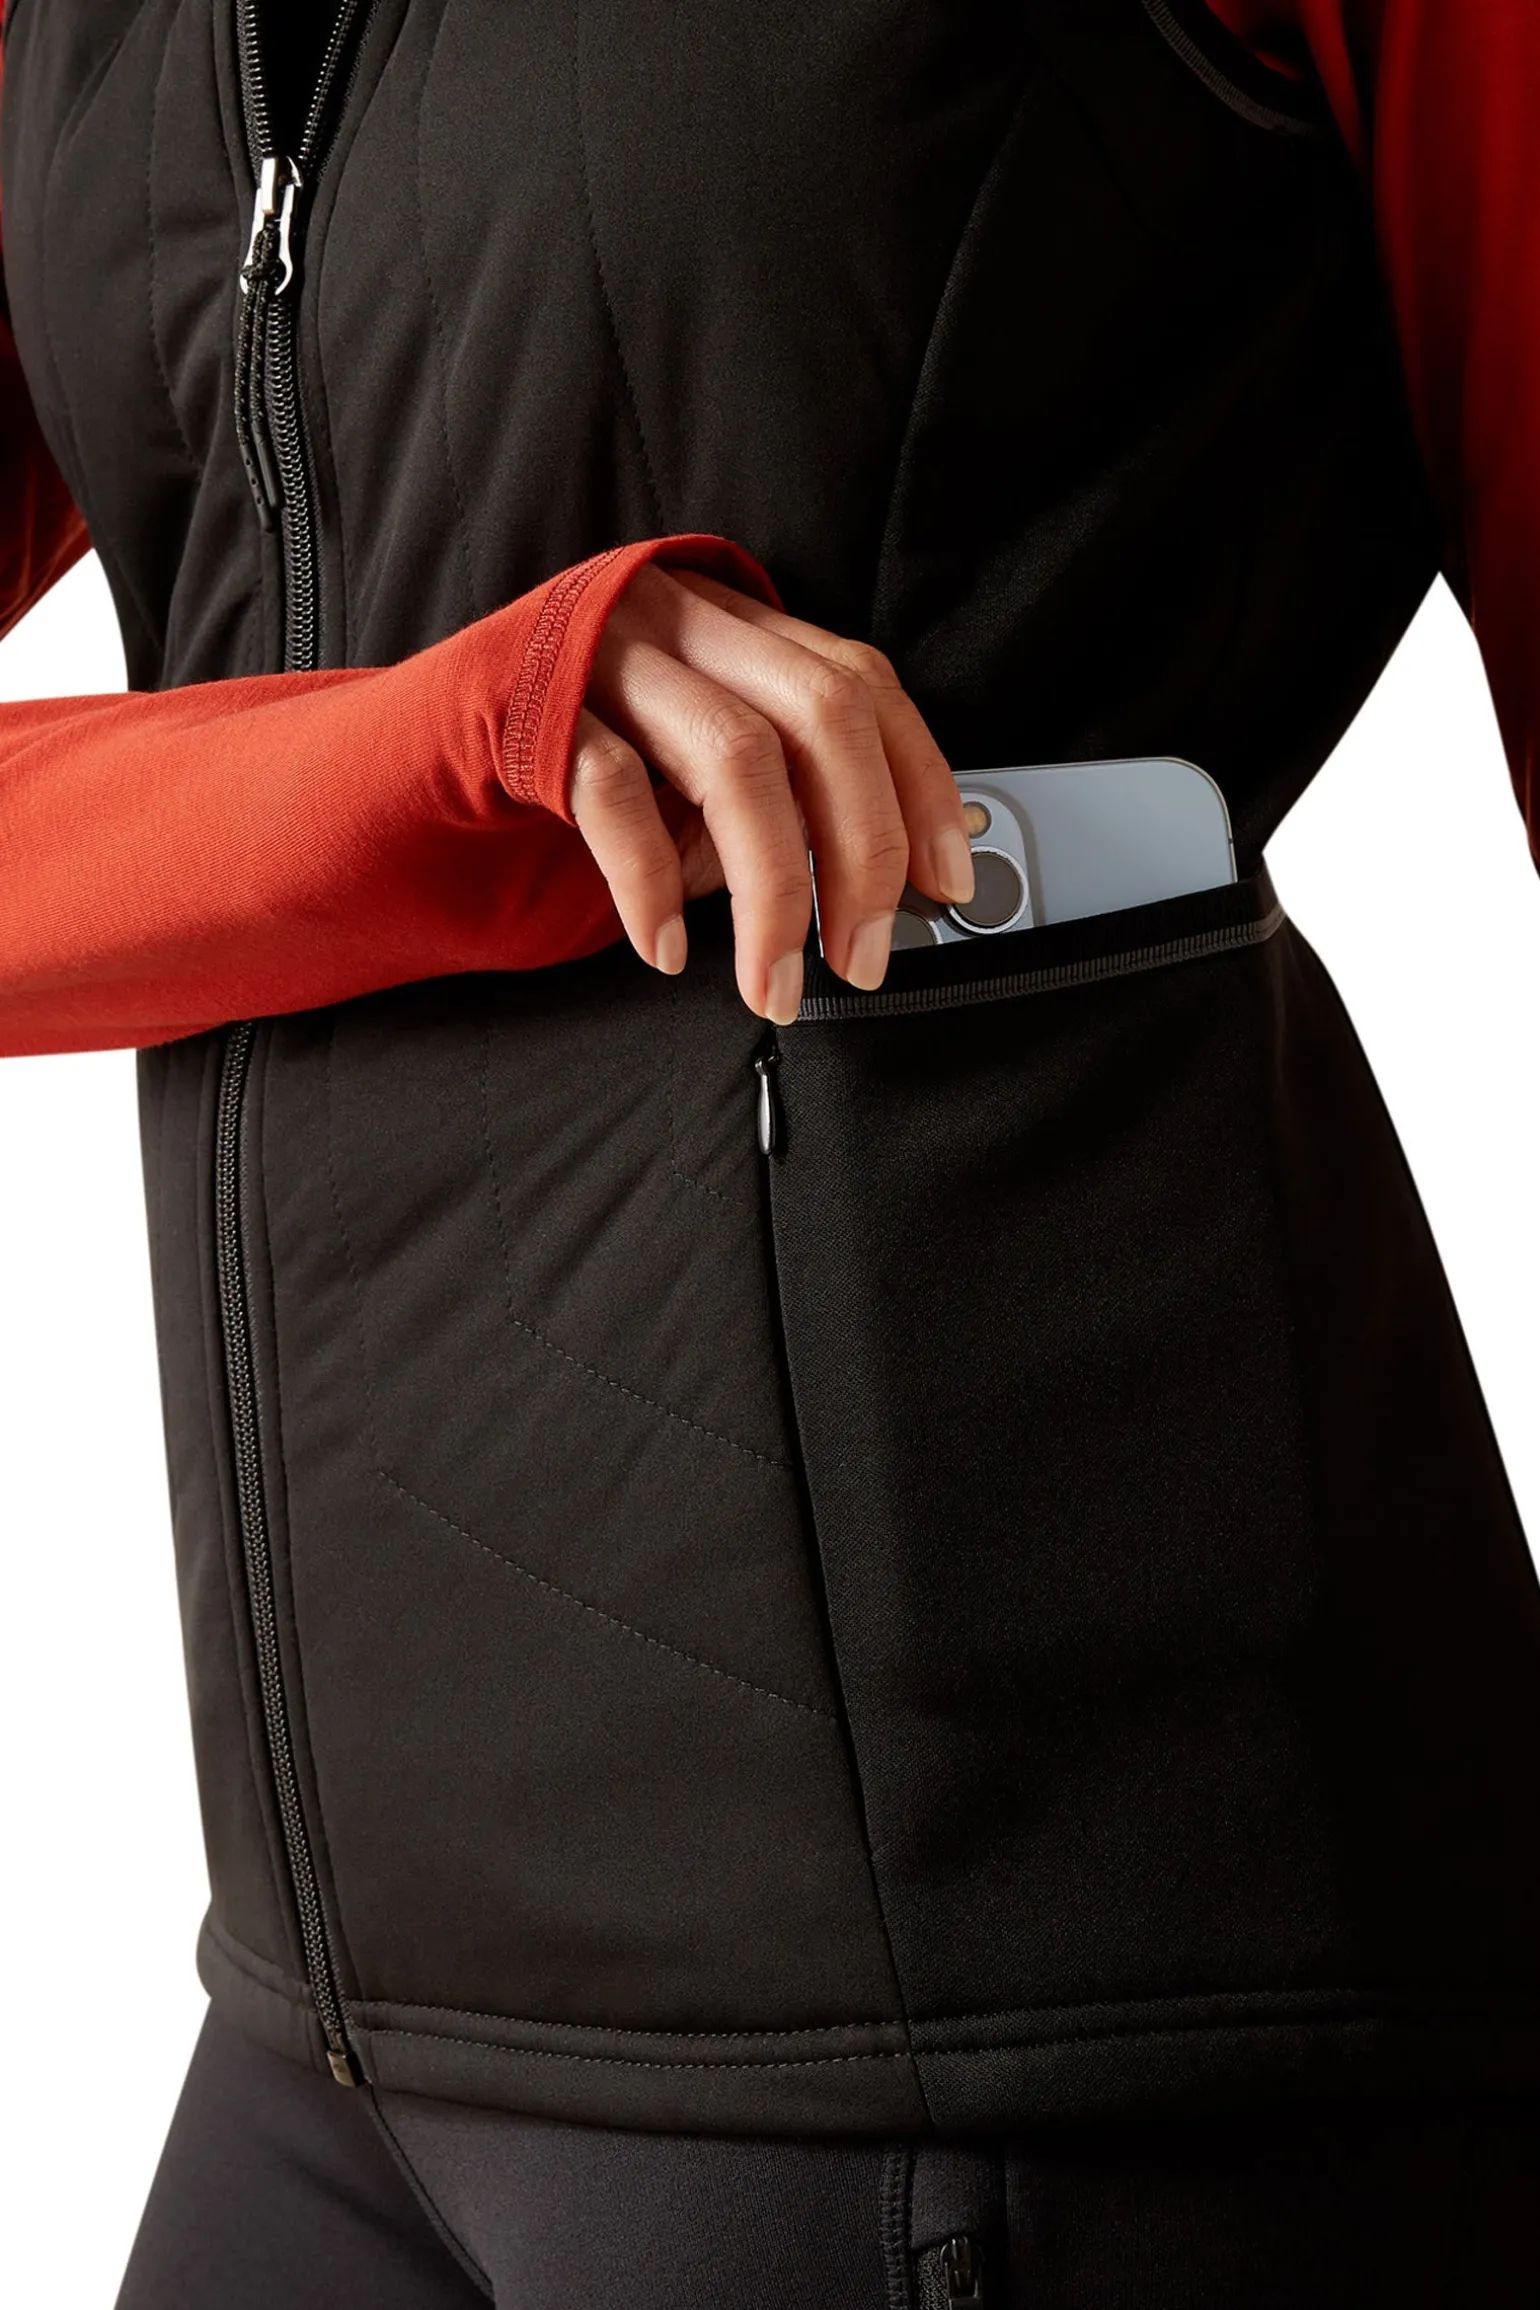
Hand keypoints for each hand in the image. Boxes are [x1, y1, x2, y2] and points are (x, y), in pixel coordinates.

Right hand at [569, 566, 974, 1022]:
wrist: (427, 741)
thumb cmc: (586, 760)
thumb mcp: (697, 773)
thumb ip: (779, 807)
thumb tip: (876, 891)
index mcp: (740, 625)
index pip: (863, 685)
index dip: (920, 784)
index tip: (945, 884)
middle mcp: (684, 621)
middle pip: (821, 717)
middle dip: (861, 851)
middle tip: (862, 957)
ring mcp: (607, 655)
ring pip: (734, 759)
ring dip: (771, 893)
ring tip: (771, 983)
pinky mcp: (534, 706)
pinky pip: (614, 794)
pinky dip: (650, 886)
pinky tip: (664, 947)